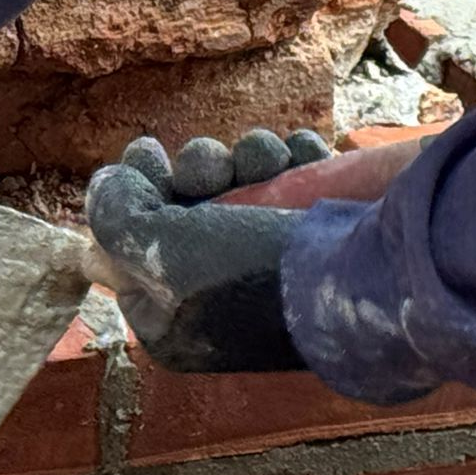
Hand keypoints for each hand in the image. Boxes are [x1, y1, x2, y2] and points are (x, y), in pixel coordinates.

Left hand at [84, 128, 330, 373]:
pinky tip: (302, 156)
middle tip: (214, 168)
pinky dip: (296, 156)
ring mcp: (273, 260)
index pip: (130, 249)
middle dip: (199, 168)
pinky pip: (294, 177)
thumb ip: (115, 218)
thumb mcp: (160, 253)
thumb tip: (108, 187)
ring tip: (268, 160)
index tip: (147, 157)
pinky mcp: (320, 231)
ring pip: (241, 182)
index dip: (136, 196)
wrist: (368, 277)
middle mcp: (218, 292)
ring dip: (249, 155)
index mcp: (175, 319)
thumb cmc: (253, 273)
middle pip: (186, 206)